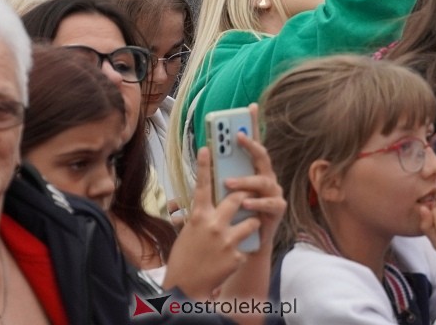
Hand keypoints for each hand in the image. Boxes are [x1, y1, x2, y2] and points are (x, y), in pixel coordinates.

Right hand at [165, 147, 260, 298]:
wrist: (186, 288)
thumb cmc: (184, 258)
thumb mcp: (187, 232)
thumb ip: (197, 216)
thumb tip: (197, 203)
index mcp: (198, 216)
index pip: (202, 185)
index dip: (204, 165)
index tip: (207, 147)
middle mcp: (213, 224)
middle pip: (238, 197)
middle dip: (246, 195)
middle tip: (245, 196)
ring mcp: (227, 240)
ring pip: (251, 221)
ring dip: (250, 224)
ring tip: (241, 232)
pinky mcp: (237, 255)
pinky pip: (247, 246)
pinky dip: (241, 250)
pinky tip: (229, 260)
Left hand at [221, 104, 285, 247]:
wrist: (247, 245)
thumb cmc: (233, 216)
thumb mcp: (220, 195)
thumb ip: (214, 177)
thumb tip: (201, 157)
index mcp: (252, 169)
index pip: (253, 143)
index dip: (253, 124)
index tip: (250, 106)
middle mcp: (266, 176)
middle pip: (261, 155)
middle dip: (250, 143)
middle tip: (237, 136)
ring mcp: (273, 191)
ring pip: (262, 180)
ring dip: (244, 180)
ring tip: (228, 183)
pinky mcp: (278, 208)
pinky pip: (269, 202)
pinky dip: (256, 202)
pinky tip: (245, 202)